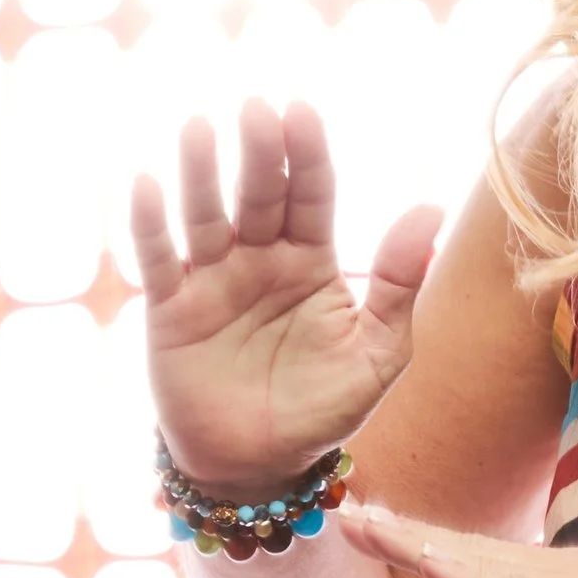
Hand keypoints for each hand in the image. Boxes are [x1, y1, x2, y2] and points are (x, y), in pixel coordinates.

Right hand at [130, 100, 440, 497]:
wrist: (260, 467)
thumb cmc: (324, 410)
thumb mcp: (377, 353)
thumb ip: (399, 284)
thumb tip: (429, 208)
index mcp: (310, 261)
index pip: (311, 196)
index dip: (306, 156)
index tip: (301, 112)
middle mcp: (259, 260)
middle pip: (257, 195)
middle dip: (256, 153)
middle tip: (254, 109)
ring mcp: (212, 281)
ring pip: (205, 216)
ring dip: (200, 173)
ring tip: (199, 128)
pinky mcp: (171, 310)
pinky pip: (160, 260)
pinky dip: (151, 224)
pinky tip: (148, 185)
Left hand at [339, 506, 577, 577]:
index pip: (491, 560)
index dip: (437, 544)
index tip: (387, 530)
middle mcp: (570, 571)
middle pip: (470, 551)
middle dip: (406, 533)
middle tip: (348, 512)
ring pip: (478, 560)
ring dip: (416, 543)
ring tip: (361, 525)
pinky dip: (462, 568)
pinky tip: (425, 557)